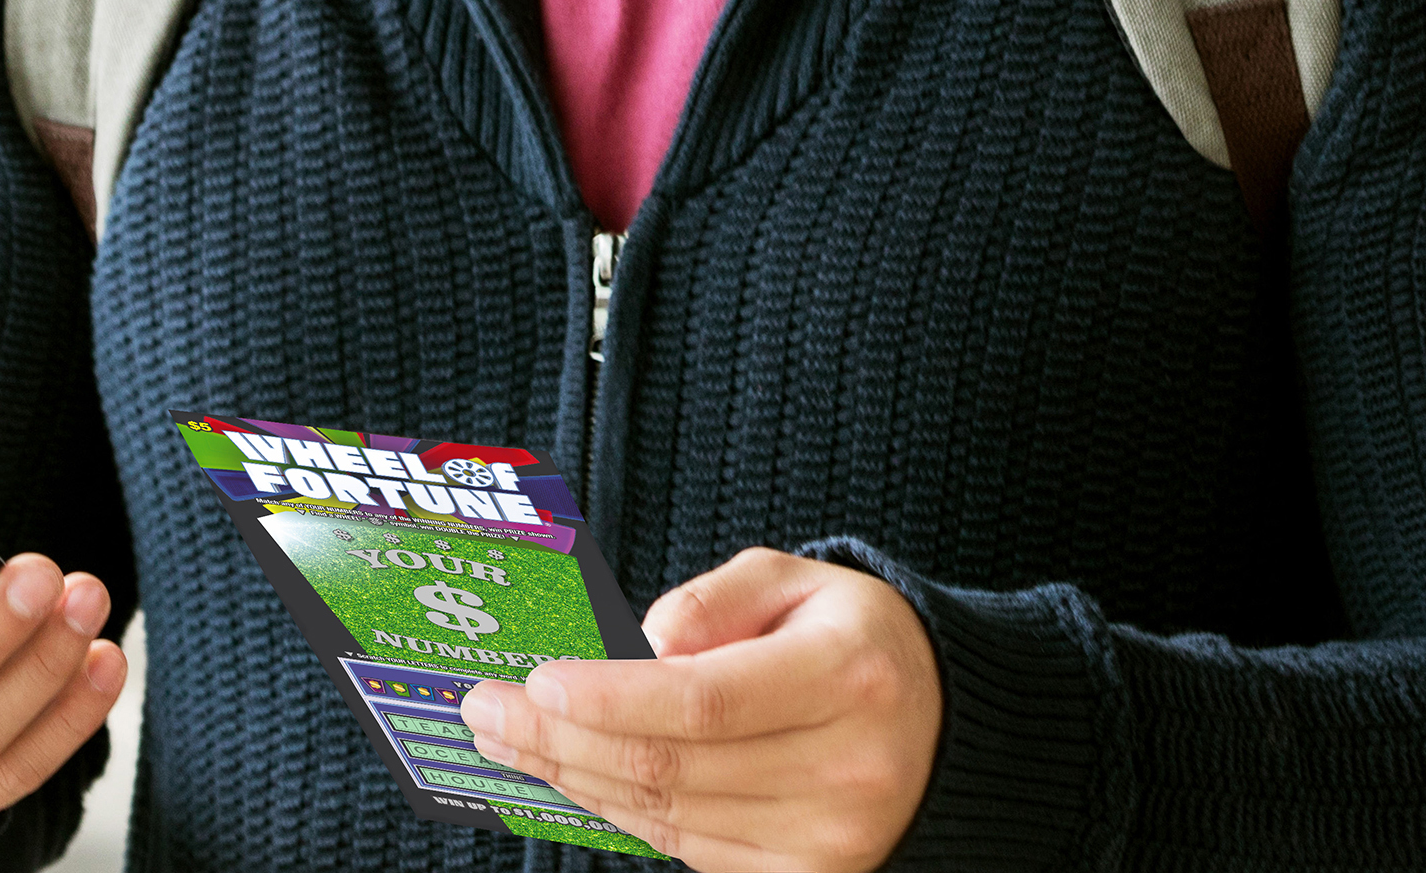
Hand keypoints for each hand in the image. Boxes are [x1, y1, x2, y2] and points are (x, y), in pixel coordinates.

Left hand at [460, 548, 938, 870]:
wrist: (941, 724)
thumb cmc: (849, 638)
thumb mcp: (795, 578)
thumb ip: (714, 599)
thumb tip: (641, 646)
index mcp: (848, 676)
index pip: (705, 702)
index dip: (612, 699)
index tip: (538, 683)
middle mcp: (846, 768)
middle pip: (671, 767)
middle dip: (559, 739)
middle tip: (484, 709)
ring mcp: (830, 838)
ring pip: (668, 816)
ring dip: (573, 777)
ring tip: (508, 739)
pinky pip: (689, 848)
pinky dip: (620, 811)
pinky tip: (571, 773)